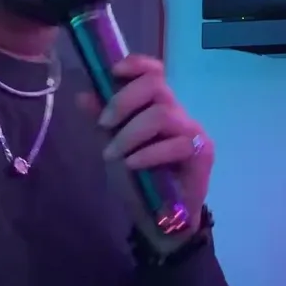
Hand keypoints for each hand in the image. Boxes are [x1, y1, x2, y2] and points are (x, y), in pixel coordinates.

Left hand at [79, 55, 214, 238]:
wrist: (161, 221)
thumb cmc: (140, 181)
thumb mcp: (115, 147)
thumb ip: (104, 122)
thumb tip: (83, 95)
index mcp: (159, 107)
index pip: (155, 72)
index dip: (136, 65)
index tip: (113, 73)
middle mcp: (180, 114)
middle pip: (156, 86)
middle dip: (123, 101)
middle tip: (104, 124)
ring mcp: (193, 133)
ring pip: (163, 114)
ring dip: (131, 132)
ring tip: (114, 154)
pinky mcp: (202, 154)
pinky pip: (175, 144)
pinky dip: (147, 153)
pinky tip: (133, 165)